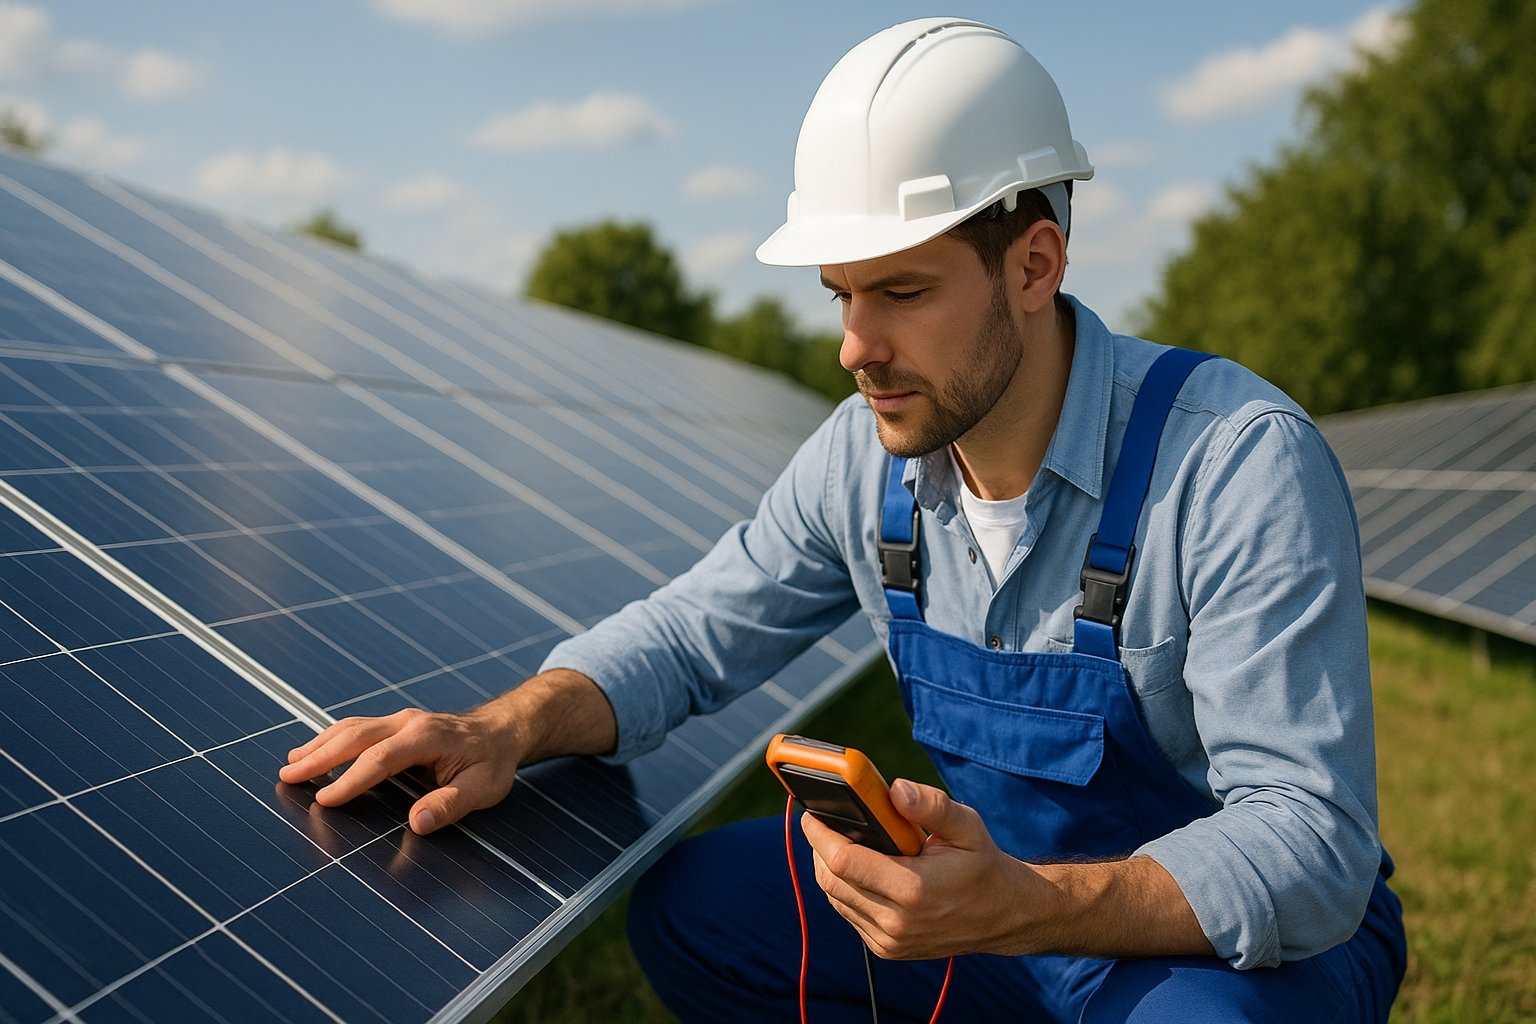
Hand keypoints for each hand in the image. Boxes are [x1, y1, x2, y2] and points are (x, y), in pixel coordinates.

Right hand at [279, 705, 521, 834]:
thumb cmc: (493, 761)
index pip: (380, 759)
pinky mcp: (396, 724)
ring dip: (320, 744)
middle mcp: (408, 722)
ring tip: (291, 763)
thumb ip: (449, 805)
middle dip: (319, 756)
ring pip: (352, 727)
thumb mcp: (483, 788)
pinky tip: (316, 751)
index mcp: (427, 737)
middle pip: (356, 736)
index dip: (350, 780)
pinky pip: (359, 728)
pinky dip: (332, 738)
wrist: (503, 729)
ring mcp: (401, 720)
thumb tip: (417, 823)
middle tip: (287, 775)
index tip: (324, 800)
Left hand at [802, 778, 1037, 959]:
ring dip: (830, 868)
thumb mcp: (966, 825)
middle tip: (825, 821)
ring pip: (835, 899)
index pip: (844, 861)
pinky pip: (848, 913)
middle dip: (820, 848)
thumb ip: (931, 804)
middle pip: (831, 880)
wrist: (1004, 915)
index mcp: (914, 889)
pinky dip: (844, 889)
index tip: (812, 812)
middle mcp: (898, 922)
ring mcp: (890, 941)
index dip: (820, 834)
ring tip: (842, 840)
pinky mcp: (887, 950)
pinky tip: (859, 868)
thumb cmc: (981, 863)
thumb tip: (894, 789)